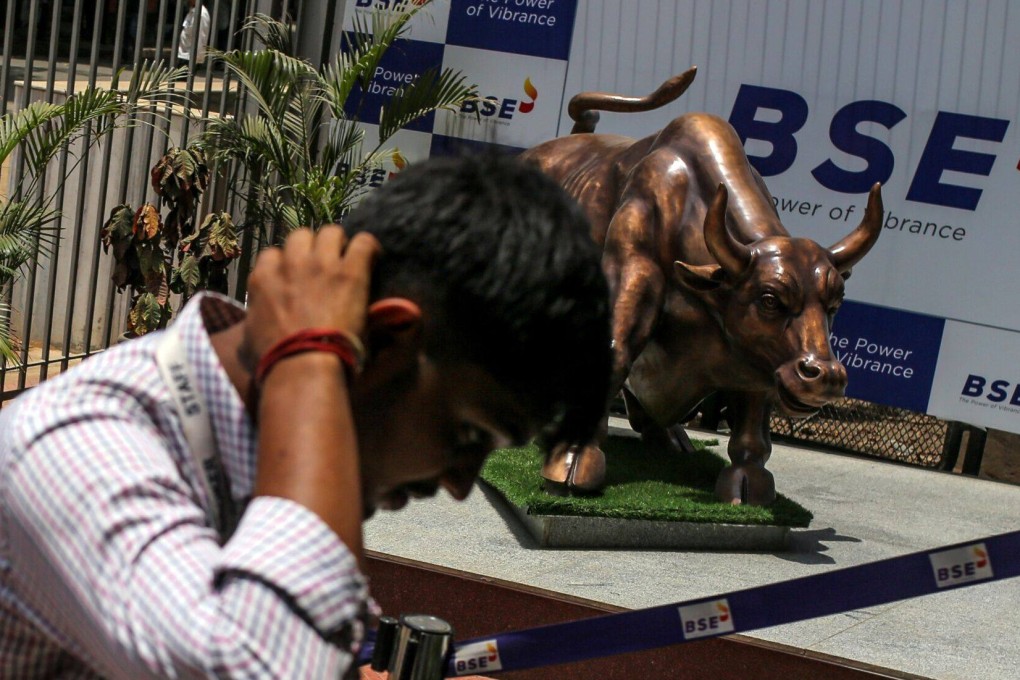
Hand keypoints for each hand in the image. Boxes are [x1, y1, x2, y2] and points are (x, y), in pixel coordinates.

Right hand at [241, 225, 380, 372]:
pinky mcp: (348, 272)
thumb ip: (254, 322)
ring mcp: (320, 264)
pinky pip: (364, 243)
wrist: (302, 365)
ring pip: (330, 232)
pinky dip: (369, 248)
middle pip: (301, 236)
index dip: (287, 263)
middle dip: (312, 246)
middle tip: (324, 264)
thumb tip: (251, 330)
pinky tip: (373, 259)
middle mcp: (290, 264)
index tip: (297, 276)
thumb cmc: (274, 360)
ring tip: (348, 259)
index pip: (272, 254)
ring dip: (339, 243)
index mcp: (263, 279)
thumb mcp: (249, 337)